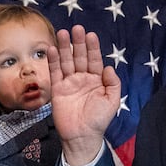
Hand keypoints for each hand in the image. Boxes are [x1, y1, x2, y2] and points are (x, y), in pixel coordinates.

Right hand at [51, 25, 120, 165]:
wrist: (82, 136)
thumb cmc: (99, 120)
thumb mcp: (112, 101)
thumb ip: (113, 84)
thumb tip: (109, 67)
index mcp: (97, 80)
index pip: (94, 59)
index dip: (93, 47)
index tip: (91, 35)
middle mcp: (83, 78)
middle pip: (80, 56)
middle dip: (78, 43)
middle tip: (76, 29)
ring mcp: (69, 83)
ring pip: (66, 61)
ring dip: (64, 47)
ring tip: (62, 33)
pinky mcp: (57, 89)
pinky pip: (55, 72)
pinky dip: (53, 61)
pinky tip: (52, 49)